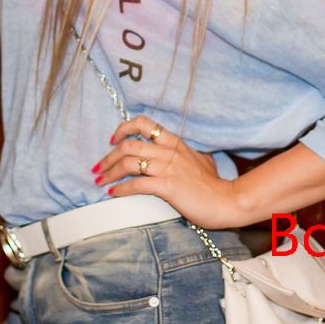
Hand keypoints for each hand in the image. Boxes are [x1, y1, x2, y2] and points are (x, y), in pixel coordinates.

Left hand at [93, 115, 239, 229]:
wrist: (226, 201)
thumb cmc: (214, 184)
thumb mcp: (201, 160)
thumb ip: (185, 154)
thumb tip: (178, 152)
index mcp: (175, 142)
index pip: (145, 123)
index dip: (124, 128)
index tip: (112, 139)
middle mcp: (169, 151)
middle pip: (129, 145)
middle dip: (108, 157)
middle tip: (98, 167)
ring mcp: (168, 168)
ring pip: (129, 162)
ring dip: (109, 172)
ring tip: (100, 180)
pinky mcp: (167, 186)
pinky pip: (137, 184)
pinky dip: (121, 188)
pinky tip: (113, 193)